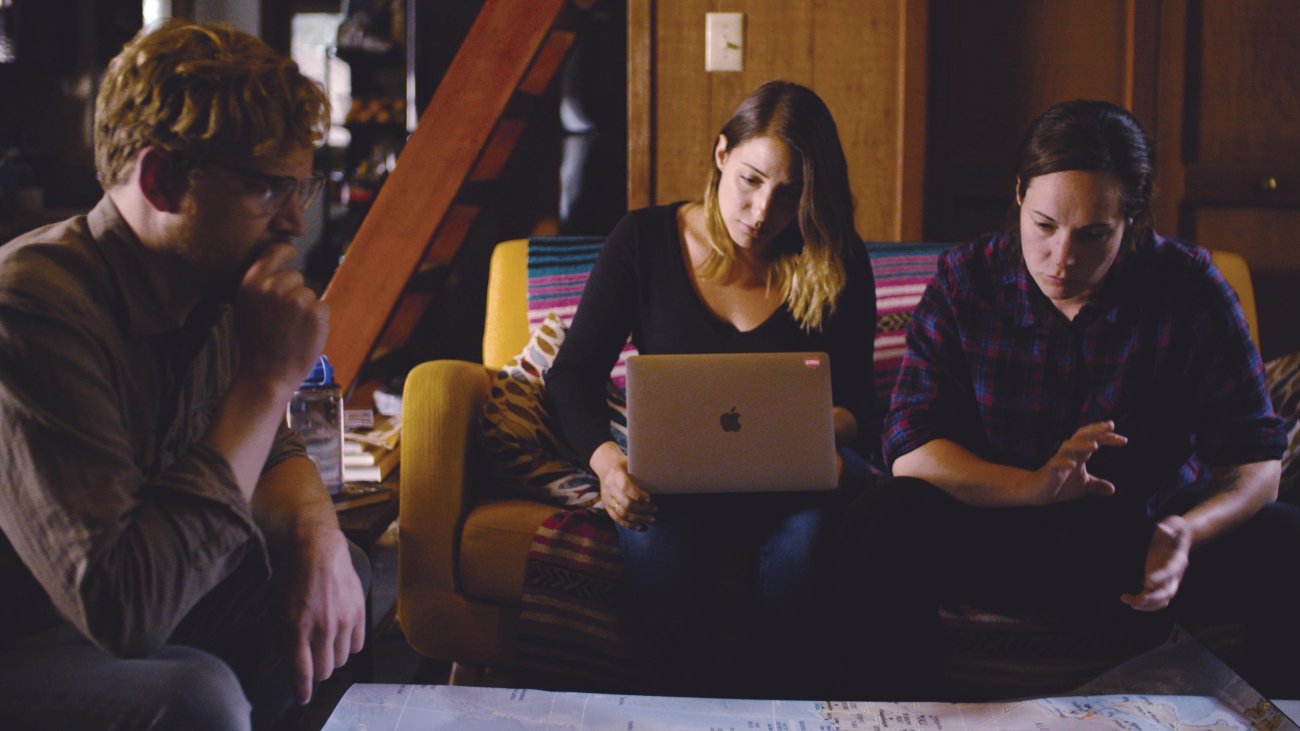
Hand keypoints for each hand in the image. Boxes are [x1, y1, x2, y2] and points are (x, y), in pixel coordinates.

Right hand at [235, 243, 328, 392]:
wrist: (267, 374)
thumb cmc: (256, 344)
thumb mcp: (246, 308)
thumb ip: (260, 286)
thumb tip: (278, 268)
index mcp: (252, 283)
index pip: (274, 251)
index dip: (286, 251)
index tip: (293, 251)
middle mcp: (273, 286)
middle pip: (296, 276)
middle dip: (294, 293)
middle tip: (283, 320)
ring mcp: (296, 298)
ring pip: (309, 293)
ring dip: (306, 309)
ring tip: (291, 330)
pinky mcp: (316, 311)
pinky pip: (322, 306)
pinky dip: (318, 320)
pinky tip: (303, 335)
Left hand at [278, 525, 366, 703]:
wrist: (319, 550)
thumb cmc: (293, 578)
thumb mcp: (276, 609)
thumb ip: (273, 642)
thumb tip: (266, 668)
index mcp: (297, 629)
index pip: (301, 672)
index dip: (301, 690)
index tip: (301, 698)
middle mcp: (322, 628)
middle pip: (324, 670)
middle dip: (316, 670)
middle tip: (311, 659)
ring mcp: (344, 621)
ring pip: (342, 660)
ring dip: (332, 658)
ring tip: (325, 645)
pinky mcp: (360, 612)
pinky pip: (358, 645)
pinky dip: (349, 646)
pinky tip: (341, 636)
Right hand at [591, 441, 654, 529]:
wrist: (606, 467)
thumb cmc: (624, 464)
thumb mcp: (631, 462)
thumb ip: (642, 469)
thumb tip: (661, 475)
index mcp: (616, 475)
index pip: (626, 487)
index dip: (638, 495)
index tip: (650, 498)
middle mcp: (610, 488)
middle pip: (626, 503)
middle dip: (643, 509)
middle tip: (655, 508)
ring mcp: (607, 499)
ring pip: (622, 513)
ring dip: (639, 518)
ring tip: (651, 518)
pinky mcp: (607, 507)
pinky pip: (617, 519)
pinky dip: (630, 524)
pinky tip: (640, 526)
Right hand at [1019, 421, 1126, 504]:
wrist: (1038, 493)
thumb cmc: (1060, 485)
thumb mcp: (1082, 486)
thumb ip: (1096, 485)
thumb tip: (1112, 489)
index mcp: (1078, 454)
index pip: (1094, 440)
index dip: (1108, 438)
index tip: (1124, 440)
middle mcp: (1068, 454)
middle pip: (1081, 436)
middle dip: (1095, 430)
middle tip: (1111, 425)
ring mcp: (1058, 461)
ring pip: (1068, 447)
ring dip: (1081, 445)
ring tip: (1095, 446)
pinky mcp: (1049, 472)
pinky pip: (1055, 464)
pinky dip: (1063, 463)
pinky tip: (1072, 465)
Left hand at [1121, 515, 1192, 611]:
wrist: (1181, 538)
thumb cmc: (1176, 529)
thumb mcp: (1175, 523)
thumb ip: (1170, 526)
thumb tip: (1163, 528)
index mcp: (1178, 561)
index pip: (1170, 572)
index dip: (1159, 578)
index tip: (1146, 580)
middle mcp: (1175, 575)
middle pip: (1168, 592)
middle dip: (1153, 598)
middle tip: (1137, 601)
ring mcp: (1168, 581)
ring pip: (1161, 600)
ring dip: (1147, 604)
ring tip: (1130, 603)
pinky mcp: (1159, 583)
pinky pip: (1153, 598)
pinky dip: (1142, 602)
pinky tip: (1126, 598)